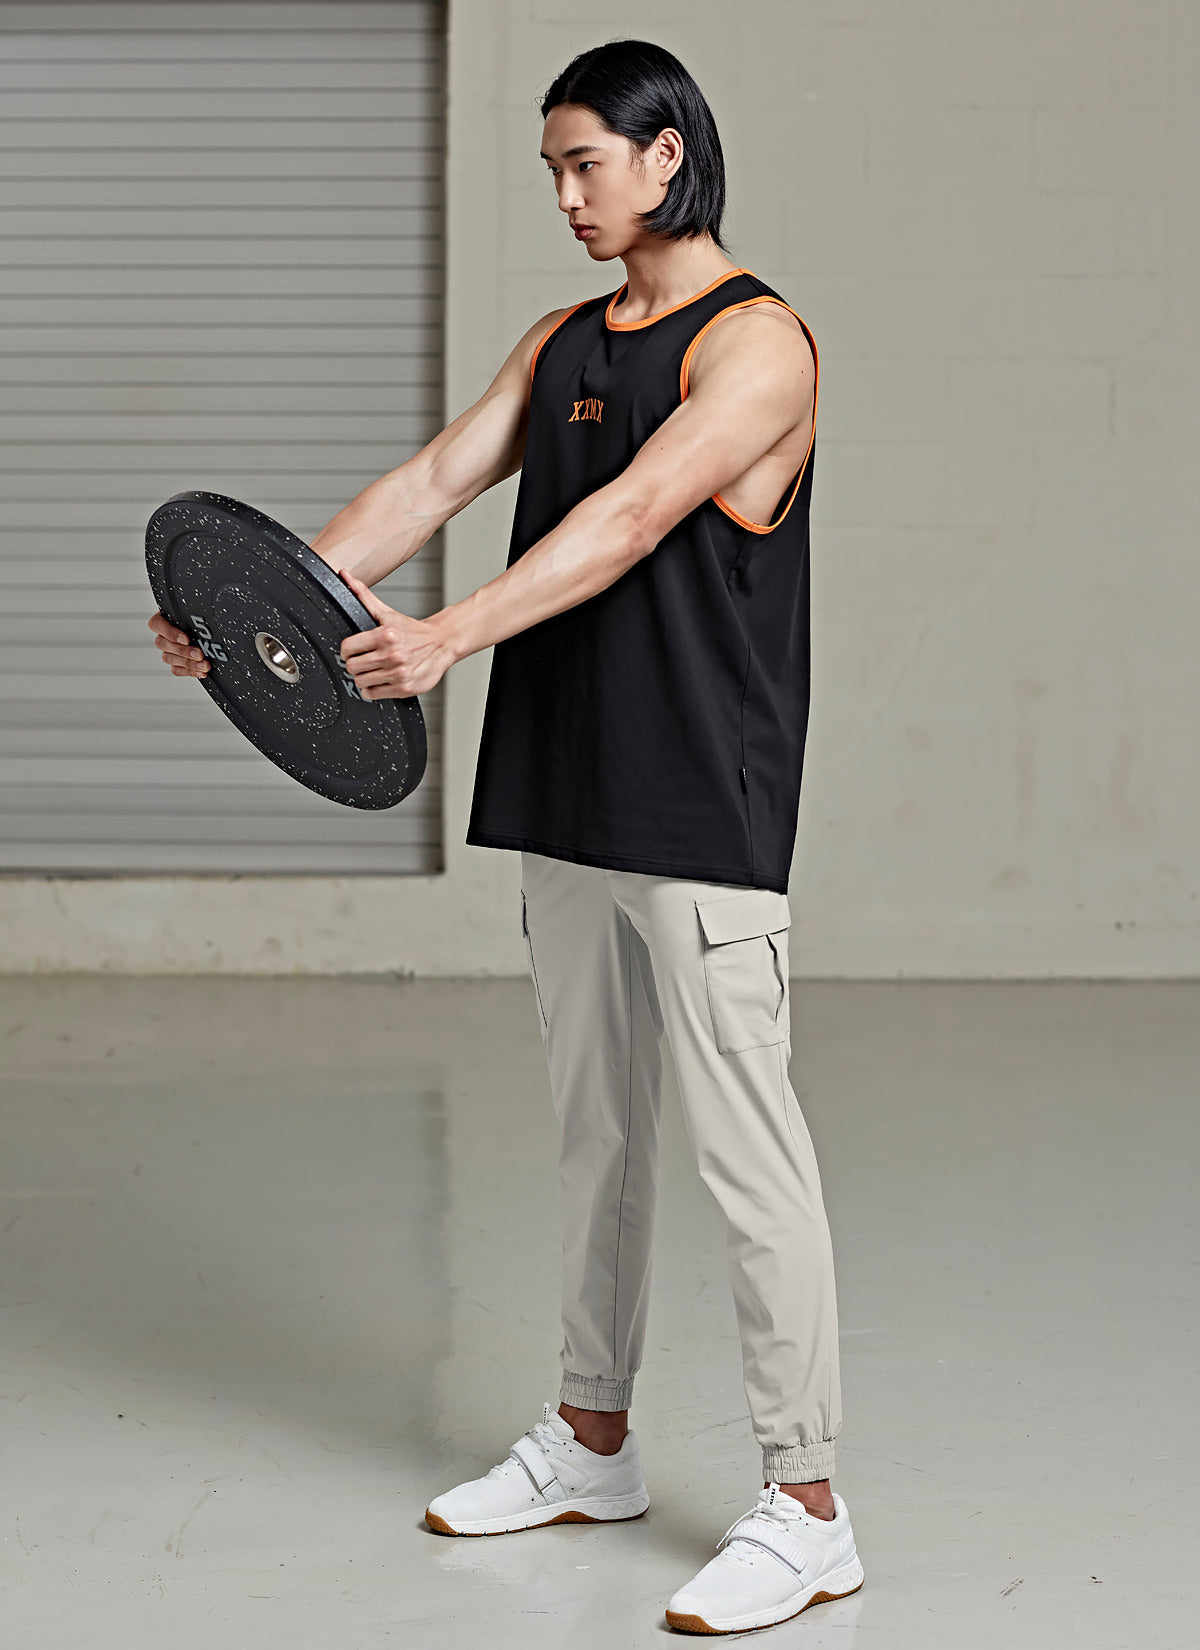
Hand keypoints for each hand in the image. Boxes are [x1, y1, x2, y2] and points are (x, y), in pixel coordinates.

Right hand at [148, 609, 209, 676]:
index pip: (156, 624)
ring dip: (188, 663)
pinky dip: (189, 672)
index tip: (186, 639)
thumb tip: (204, 618)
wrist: (208, 629)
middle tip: (200, 654)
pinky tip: (202, 672)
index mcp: (165, 618)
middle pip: (162, 644)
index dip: (169, 633)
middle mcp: (164, 635)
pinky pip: (176, 669)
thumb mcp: (198, 612)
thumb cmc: (201, 618)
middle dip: (183, 651)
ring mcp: (169, 649)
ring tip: (205, 665)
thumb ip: (196, 615)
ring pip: (169, 658)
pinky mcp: (176, 662)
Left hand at [337, 569, 455, 698]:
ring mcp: (398, 673)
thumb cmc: (412, 630)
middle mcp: (392, 654)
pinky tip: (380, 680)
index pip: (348, 648)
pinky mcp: (404, 687)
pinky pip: (373, 694)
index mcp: (385, 635)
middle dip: (354, 664)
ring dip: (363, 677)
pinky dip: (373, 689)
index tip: (351, 651)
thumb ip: (362, 595)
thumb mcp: (387, 612)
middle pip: (352, 667)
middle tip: (363, 661)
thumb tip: (344, 576)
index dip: (346, 650)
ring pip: (361, 682)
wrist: (441, 643)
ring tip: (373, 670)